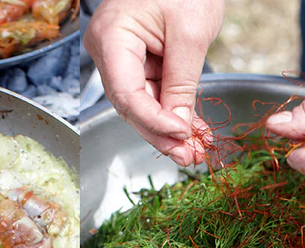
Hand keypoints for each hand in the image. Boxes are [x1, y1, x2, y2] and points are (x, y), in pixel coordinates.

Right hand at [85, 0, 224, 165]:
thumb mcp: (190, 33)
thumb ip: (182, 82)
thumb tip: (179, 126)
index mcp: (112, 38)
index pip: (127, 94)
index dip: (154, 122)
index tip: (182, 136)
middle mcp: (110, 50)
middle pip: (131, 106)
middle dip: (162, 134)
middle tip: (189, 156)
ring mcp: (122, 57)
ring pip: (142, 105)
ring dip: (169, 130)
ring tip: (194, 152)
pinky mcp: (139, 61)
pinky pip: (153, 94)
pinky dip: (173, 112)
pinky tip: (191, 132)